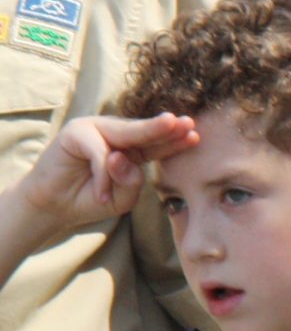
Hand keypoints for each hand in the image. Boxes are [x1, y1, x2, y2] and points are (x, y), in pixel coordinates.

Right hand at [12, 113, 199, 235]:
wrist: (55, 207)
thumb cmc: (92, 199)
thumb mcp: (122, 197)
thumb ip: (131, 181)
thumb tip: (122, 158)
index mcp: (133, 147)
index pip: (158, 144)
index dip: (175, 140)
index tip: (195, 136)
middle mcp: (116, 135)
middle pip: (145, 132)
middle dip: (166, 128)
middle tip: (186, 123)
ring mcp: (95, 130)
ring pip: (125, 135)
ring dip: (144, 141)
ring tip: (171, 130)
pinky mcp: (74, 133)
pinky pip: (99, 154)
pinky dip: (102, 176)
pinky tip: (102, 196)